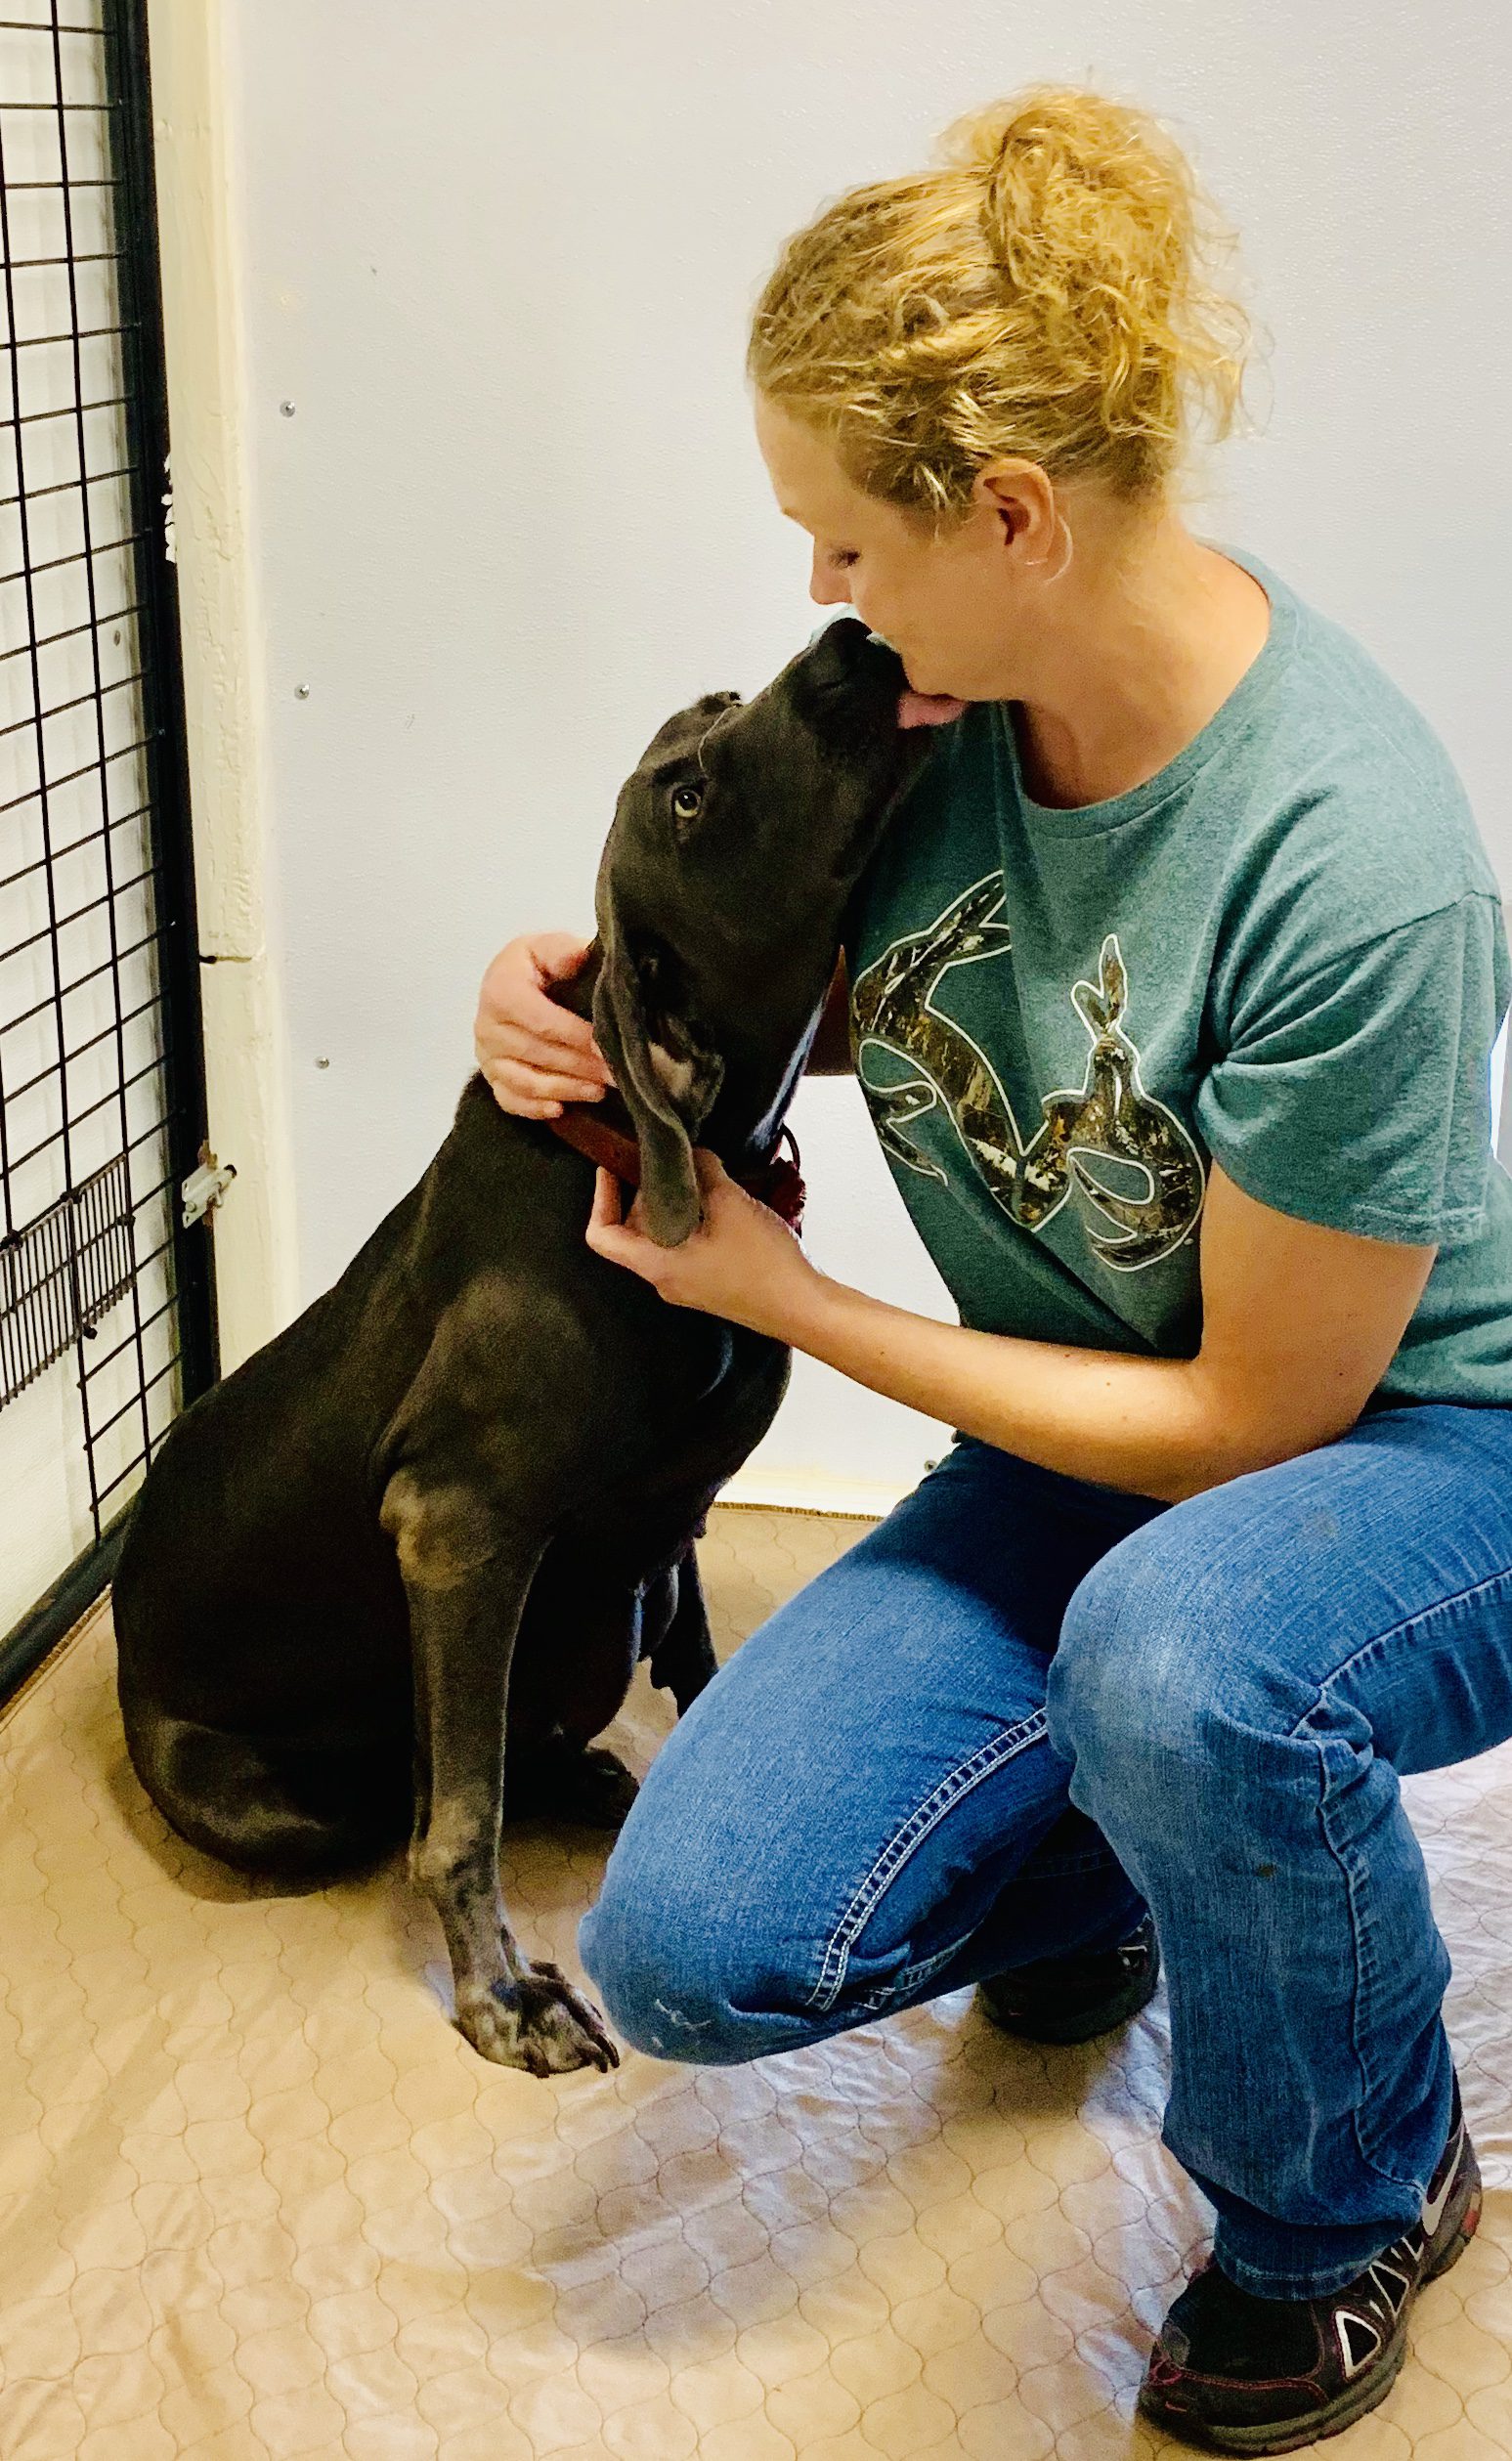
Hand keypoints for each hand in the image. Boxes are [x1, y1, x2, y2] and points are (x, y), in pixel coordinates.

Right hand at [474, 930, 614, 1117]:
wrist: (514, 980)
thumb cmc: (536, 965)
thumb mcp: (549, 946)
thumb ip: (563, 951)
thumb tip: (579, 956)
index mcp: (501, 991)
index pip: (543, 1022)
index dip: (578, 1037)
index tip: (609, 1048)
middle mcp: (488, 1026)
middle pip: (539, 1054)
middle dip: (581, 1067)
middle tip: (618, 1074)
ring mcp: (487, 1055)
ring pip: (527, 1081)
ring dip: (566, 1089)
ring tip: (599, 1091)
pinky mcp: (491, 1076)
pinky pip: (510, 1100)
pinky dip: (534, 1108)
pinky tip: (561, 1108)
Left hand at [584, 1149, 821, 1336]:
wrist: (803, 1307)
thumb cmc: (762, 1262)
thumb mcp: (730, 1204)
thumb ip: (704, 1172)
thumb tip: (692, 1154)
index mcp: (656, 1264)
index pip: (602, 1235)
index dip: (600, 1198)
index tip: (612, 1166)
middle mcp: (664, 1279)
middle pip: (634, 1230)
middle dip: (646, 1192)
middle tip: (668, 1160)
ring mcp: (688, 1284)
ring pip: (664, 1236)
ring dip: (675, 1203)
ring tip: (699, 1174)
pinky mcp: (710, 1283)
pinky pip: (688, 1245)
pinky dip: (694, 1219)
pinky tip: (720, 1198)